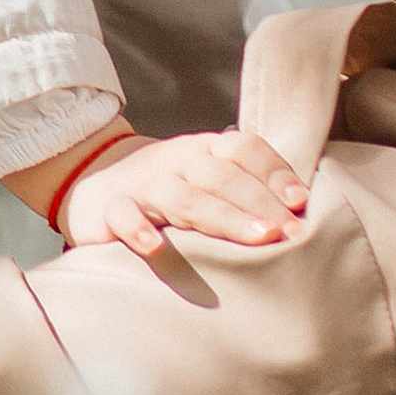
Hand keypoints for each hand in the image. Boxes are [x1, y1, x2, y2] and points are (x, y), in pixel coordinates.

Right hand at [54, 126, 307, 257]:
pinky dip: (136, 229)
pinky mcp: (109, 209)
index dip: (274, 170)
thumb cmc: (169, 191)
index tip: (301, 202)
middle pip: (222, 177)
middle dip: (260, 203)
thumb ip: (245, 190)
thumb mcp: (206, 180)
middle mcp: (178, 162)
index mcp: (205, 151)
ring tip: (257, 238)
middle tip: (289, 232)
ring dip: (223, 217)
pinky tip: (154, 247)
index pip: (244, 148)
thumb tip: (300, 214)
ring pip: (184, 197)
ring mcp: (143, 185)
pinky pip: (123, 215)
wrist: (94, 184)